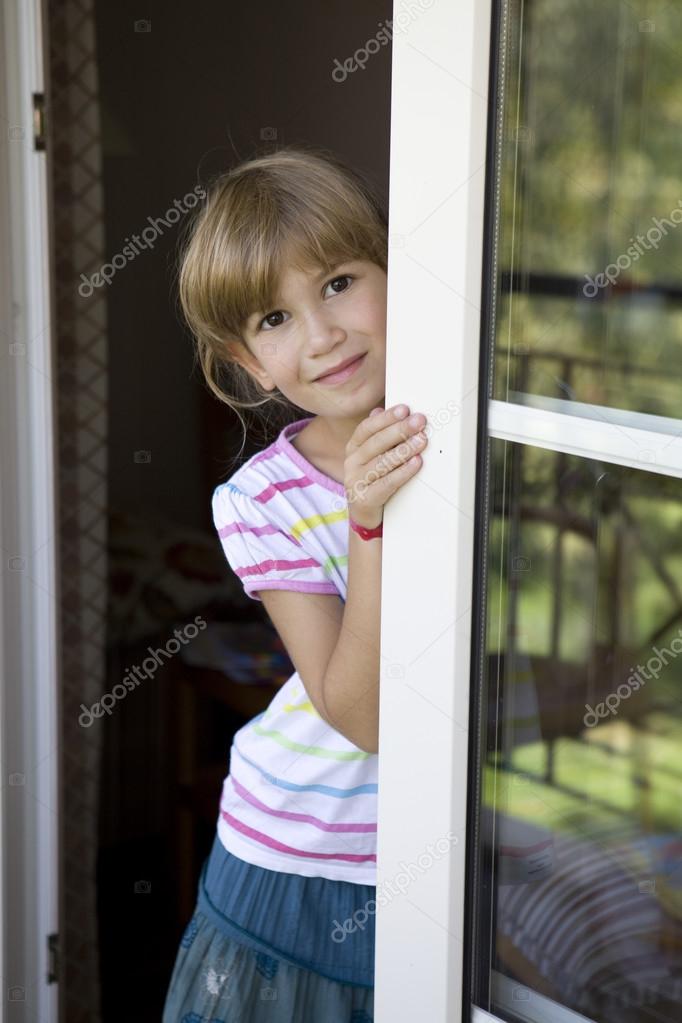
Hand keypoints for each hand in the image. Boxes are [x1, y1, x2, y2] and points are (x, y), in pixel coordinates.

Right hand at [344, 405, 427, 529]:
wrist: (364, 514)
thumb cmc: (372, 480)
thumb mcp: (371, 456)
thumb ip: (377, 435)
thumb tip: (380, 411)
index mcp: (353, 448)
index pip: (367, 428)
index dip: (386, 418)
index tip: (404, 409)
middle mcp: (352, 463)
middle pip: (376, 443)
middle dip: (400, 430)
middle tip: (419, 421)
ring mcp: (356, 481)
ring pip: (382, 462)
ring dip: (404, 450)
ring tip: (421, 440)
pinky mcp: (365, 498)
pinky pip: (387, 483)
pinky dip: (403, 472)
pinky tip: (416, 463)